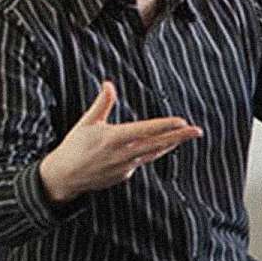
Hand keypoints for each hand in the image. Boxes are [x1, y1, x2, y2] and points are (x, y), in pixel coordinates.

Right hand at [37, 81, 201, 203]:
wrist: (64, 176)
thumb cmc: (75, 146)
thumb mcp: (87, 122)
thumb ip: (102, 104)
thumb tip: (109, 84)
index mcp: (113, 138)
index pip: (145, 130)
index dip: (164, 125)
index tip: (181, 121)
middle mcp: (121, 154)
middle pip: (156, 144)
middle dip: (179, 137)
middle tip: (197, 131)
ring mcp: (124, 166)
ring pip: (154, 154)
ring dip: (170, 144)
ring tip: (186, 136)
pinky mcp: (124, 175)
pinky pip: (142, 162)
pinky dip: (152, 153)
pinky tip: (159, 146)